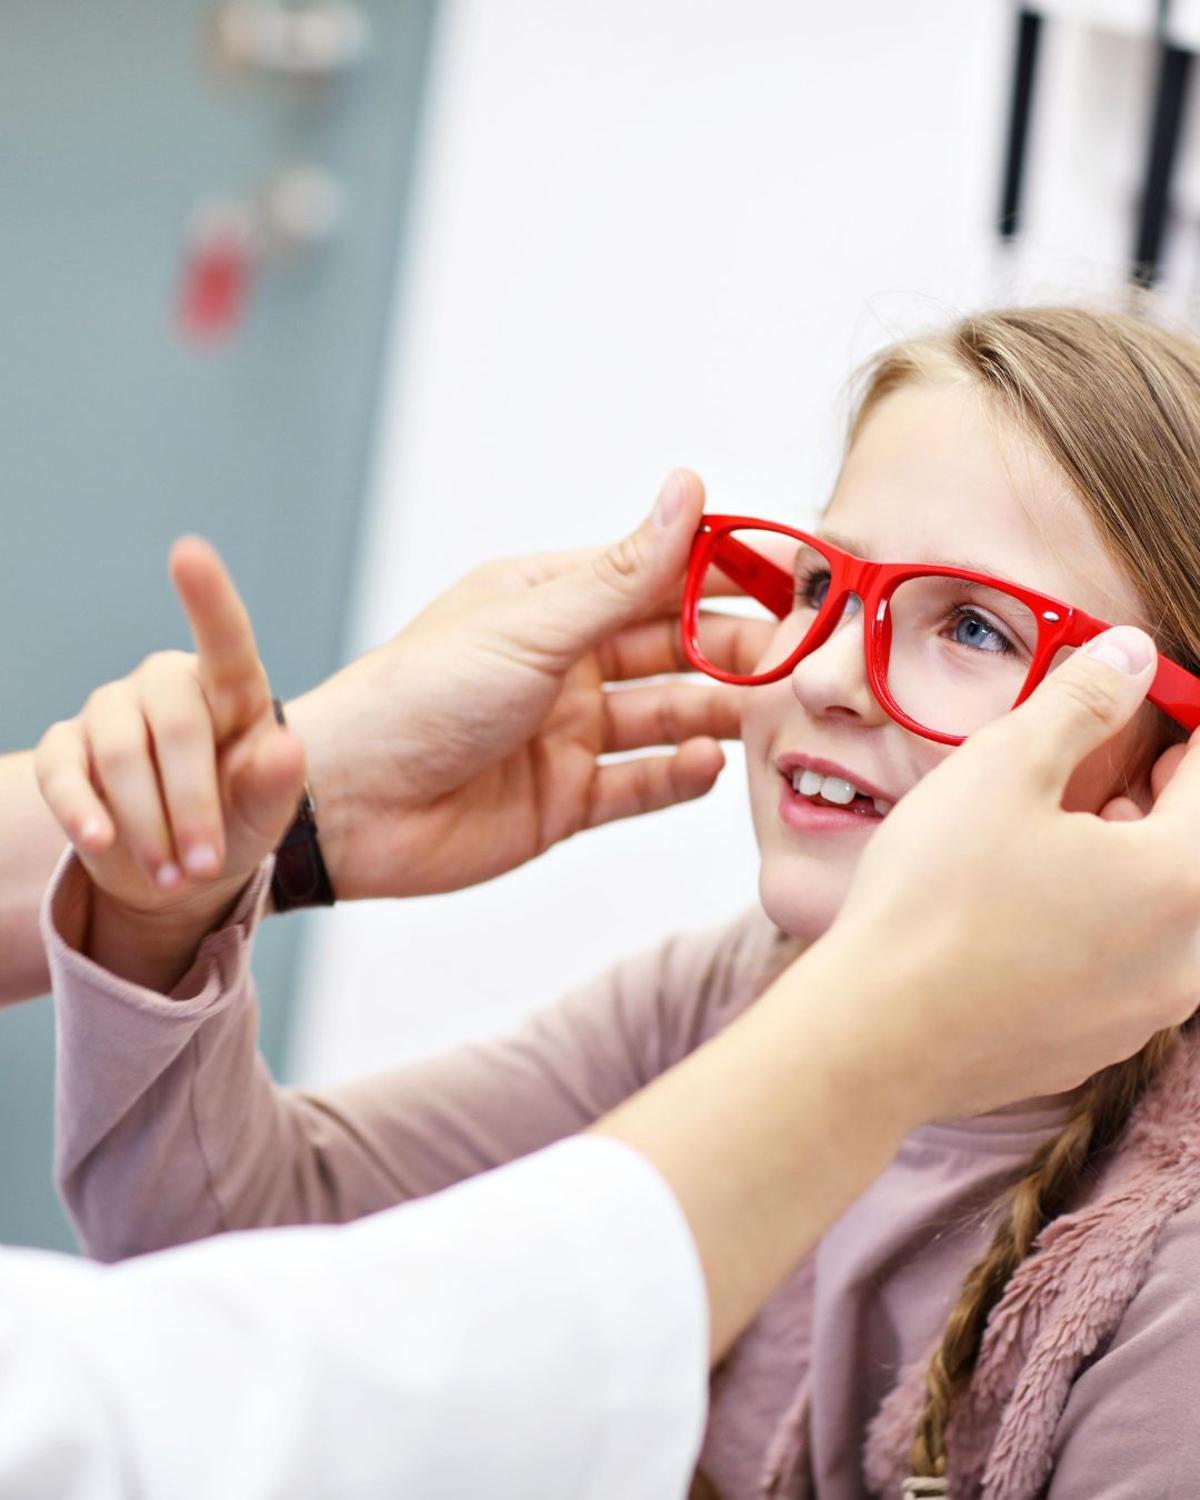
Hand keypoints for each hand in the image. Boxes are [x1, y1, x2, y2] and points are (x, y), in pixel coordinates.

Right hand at [35, 539, 305, 990]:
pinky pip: (64, 771)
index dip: (207, 598)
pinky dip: (81, 810)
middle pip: (175, 725)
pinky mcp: (67, 749)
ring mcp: (112, 711)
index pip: (225, 640)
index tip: (188, 552)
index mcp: (231, 688)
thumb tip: (289, 748)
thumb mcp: (269, 811)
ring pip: (119, 752)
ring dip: (145, 822)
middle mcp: (168, 686)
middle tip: (206, 866)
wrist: (182, 868)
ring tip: (174, 877)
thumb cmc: (238, 820)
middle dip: (191, 803)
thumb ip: (279, 781)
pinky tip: (100, 843)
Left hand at [286, 470, 749, 898]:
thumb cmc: (421, 696)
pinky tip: (708, 765)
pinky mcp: (564, 801)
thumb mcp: (533, 627)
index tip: (794, 574)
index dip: (724, 571)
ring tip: (765, 712)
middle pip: (672, 649)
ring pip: (666, 716)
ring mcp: (566, 734)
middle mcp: (564, 664)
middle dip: (732, 648)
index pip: (657, 575)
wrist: (351, 807)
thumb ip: (625, 574)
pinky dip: (679, 776)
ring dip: (717, 711)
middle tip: (794, 656)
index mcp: (550, 602)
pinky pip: (640, 784)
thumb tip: (690, 488)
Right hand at [805, 625, 1199, 1125]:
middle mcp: (1186, 956)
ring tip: (1073, 832)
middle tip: (1133, 760)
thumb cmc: (933, 900)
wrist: (874, 1036)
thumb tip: (1132, 654)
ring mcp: (1145, 1010)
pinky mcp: (1098, 1044)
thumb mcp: (1002, 768)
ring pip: (1172, 914)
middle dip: (1174, 796)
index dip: (1185, 722)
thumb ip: (1081, 701)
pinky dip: (1107, 922)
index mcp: (1180, 877)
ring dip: (1140, 860)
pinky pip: (1130, 965)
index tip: (1157, 695)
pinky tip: (1035, 905)